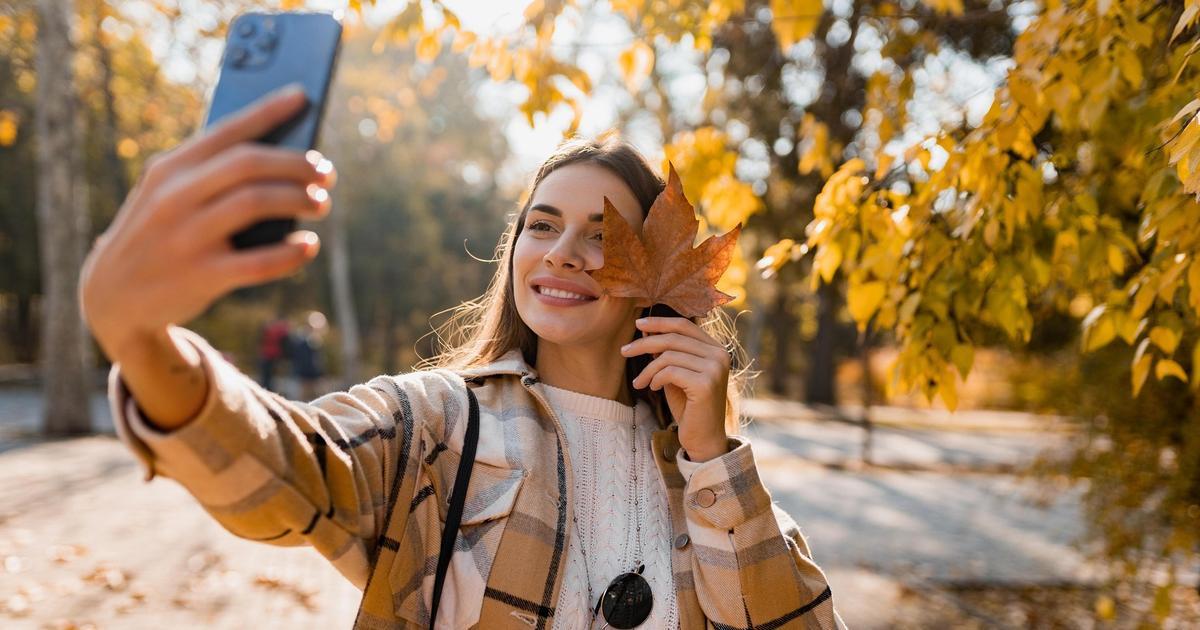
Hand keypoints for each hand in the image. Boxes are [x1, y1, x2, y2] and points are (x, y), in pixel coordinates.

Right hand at [79, 84, 336, 362]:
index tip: (303, 97)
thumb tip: (286, 161)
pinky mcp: (201, 276)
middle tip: (326, 172)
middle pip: (249, 164)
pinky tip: (309, 245)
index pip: (227, 131)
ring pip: (255, 202)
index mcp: (169, 169)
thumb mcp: (168, 195)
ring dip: (299, 198)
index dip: (268, 111)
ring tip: (321, 203)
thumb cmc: (161, 234)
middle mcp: (174, 197)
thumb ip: (212, 175)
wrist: (114, 296)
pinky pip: (259, 262)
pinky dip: (292, 252)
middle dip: (297, 163)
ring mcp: (186, 236)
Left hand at [620, 316, 730, 461]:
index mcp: (716, 349)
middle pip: (673, 338)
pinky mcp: (706, 384)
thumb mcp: (675, 375)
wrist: (704, 438)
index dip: (659, 322)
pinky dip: (655, 378)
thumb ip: (666, 353)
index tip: (638, 324)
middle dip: (644, 343)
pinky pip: (669, 372)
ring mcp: (715, 369)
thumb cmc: (689, 407)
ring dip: (648, 369)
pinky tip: (653, 388)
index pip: (684, 325)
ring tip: (640, 382)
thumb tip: (646, 331)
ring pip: (668, 355)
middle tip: (624, 351)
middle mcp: (720, 355)